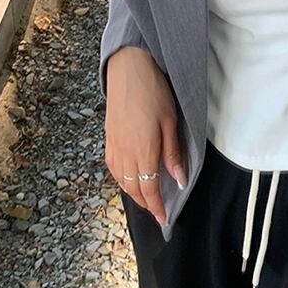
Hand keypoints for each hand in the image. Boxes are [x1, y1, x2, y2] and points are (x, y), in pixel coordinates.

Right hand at [104, 46, 186, 225]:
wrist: (129, 69)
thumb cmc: (155, 92)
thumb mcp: (171, 122)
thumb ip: (173, 153)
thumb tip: (179, 181)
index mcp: (143, 150)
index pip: (149, 188)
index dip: (157, 206)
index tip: (165, 218)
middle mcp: (125, 152)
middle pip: (133, 188)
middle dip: (146, 203)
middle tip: (158, 212)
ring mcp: (114, 145)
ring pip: (121, 180)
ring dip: (133, 193)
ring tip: (146, 199)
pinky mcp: (108, 137)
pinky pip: (112, 167)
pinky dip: (120, 179)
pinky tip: (127, 179)